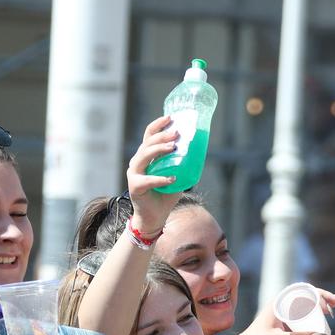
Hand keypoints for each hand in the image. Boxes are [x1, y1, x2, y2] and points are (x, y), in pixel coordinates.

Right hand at [125, 117, 187, 238]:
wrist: (154, 217)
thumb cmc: (165, 195)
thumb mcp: (177, 175)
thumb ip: (182, 165)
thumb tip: (199, 151)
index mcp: (146, 157)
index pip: (149, 135)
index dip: (158, 125)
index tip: (171, 117)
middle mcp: (138, 163)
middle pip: (147, 143)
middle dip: (162, 136)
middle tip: (177, 133)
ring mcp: (134, 174)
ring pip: (143, 157)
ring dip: (158, 150)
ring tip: (173, 147)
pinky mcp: (134, 187)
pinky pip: (147, 180)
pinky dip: (160, 179)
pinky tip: (172, 178)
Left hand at [227, 287, 334, 334]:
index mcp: (279, 303)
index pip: (304, 290)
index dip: (320, 294)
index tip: (329, 307)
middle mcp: (282, 305)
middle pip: (308, 295)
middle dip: (326, 297)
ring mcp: (284, 314)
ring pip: (307, 305)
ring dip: (322, 305)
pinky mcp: (286, 324)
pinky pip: (304, 316)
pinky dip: (316, 317)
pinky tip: (325, 322)